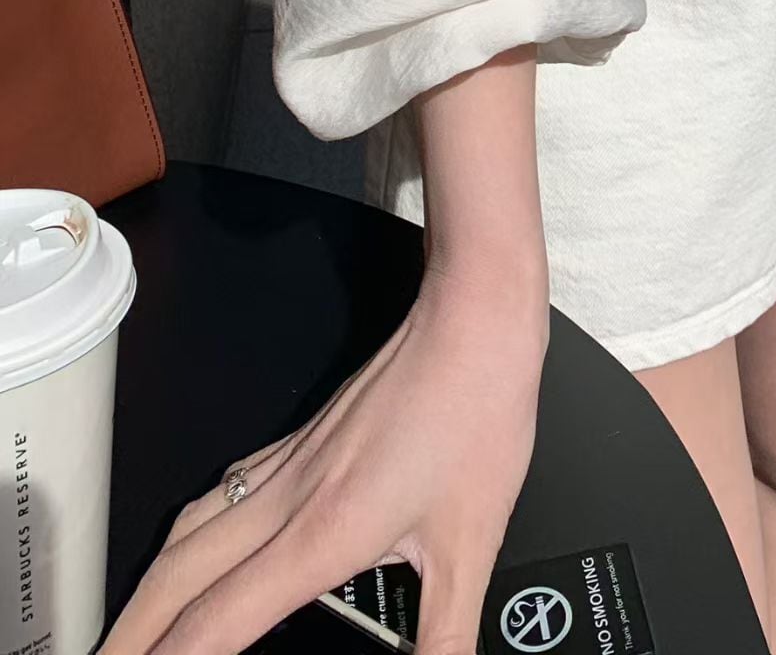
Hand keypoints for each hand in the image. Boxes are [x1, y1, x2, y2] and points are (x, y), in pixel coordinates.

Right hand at [102, 268, 546, 654]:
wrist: (472, 322)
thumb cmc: (474, 414)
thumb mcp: (473, 543)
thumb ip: (447, 634)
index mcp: (321, 534)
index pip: (217, 624)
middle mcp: (288, 499)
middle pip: (176, 579)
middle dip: (130, 636)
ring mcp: (289, 463)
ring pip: (188, 531)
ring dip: (149, 588)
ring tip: (132, 630)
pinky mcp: (300, 439)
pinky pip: (219, 494)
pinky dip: (188, 535)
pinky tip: (197, 547)